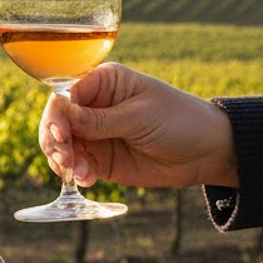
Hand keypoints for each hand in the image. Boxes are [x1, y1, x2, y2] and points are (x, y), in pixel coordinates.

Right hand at [40, 63, 237, 188]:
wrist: (207, 152)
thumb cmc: (180, 120)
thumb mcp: (139, 117)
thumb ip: (99, 120)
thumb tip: (61, 118)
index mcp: (103, 83)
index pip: (65, 96)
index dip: (57, 116)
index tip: (62, 136)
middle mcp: (93, 106)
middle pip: (55, 122)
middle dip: (55, 141)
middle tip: (66, 159)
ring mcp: (93, 133)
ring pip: (59, 145)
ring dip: (62, 160)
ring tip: (79, 172)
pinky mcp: (97, 158)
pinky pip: (74, 165)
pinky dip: (74, 173)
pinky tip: (87, 179)